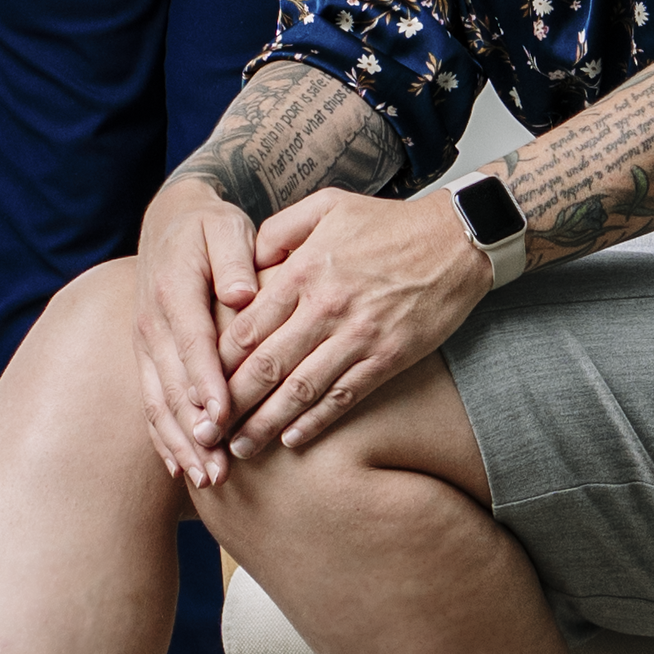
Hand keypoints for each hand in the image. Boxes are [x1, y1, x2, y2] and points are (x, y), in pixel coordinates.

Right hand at [132, 181, 264, 487]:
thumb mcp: (226, 228)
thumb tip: (242, 293)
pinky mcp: (146, 358)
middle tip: (219, 470)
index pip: (192, 343)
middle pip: (172, 386)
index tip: (222, 417)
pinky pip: (151, 403)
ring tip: (209, 480)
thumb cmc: (208, 228)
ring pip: (159, 403)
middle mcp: (152, 323)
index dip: (205, 383)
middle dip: (195, 432)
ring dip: (182, 444)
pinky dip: (165, 438)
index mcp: (174, 290)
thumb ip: (234, 259)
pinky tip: (181, 469)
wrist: (169, 222)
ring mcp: (145, 344)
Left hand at [213, 187, 487, 455]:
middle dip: (231, 404)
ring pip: (301, 390)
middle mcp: (327, 306)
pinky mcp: (388, 357)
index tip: (196, 385)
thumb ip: (279, 230)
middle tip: (206, 431)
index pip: (247, 325)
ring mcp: (359, 335)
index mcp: (305, 269)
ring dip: (266, 424)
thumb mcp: (327, 205)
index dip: (216, 361)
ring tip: (240, 448)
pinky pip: (344, 397)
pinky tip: (292, 440)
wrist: (457, 239)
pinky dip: (315, 422)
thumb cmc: (388, 222)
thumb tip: (246, 264)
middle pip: (266, 365)